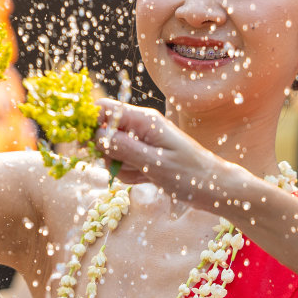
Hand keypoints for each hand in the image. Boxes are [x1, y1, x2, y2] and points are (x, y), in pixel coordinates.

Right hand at [95, 100, 251, 214]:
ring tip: (143, 176)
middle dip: (108, 154)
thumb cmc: (189, 175)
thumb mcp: (154, 164)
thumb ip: (123, 149)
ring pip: (113, 152)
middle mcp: (141, 126)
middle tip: (124, 167)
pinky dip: (130, 174)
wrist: (213, 188)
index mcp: (144, 120)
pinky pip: (124, 163)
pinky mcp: (145, 154)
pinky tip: (146, 179)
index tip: (83, 144)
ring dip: (121, 168)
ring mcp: (143, 140)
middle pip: (104, 133)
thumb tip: (96, 136)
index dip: (89, 123)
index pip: (104, 109)